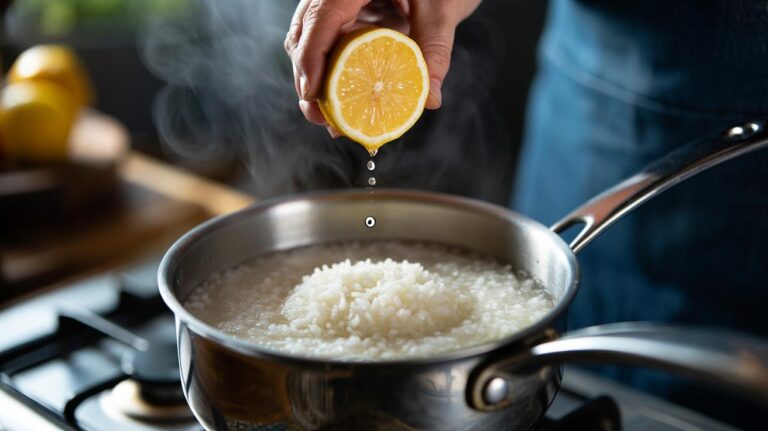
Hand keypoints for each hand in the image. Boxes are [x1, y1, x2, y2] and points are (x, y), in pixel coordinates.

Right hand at [284, 0, 481, 135]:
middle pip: (306, 31)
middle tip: (319, 116)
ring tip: (329, 117)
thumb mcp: (441, 10)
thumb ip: (434, 50)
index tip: (311, 93)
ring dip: (315, 78)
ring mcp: (338, 0)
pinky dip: (331, 71)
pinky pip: (327, 41)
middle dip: (308, 77)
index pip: (322, 15)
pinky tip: (341, 101)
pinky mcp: (345, 11)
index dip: (311, 56)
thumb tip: (430, 99)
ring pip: (309, 38)